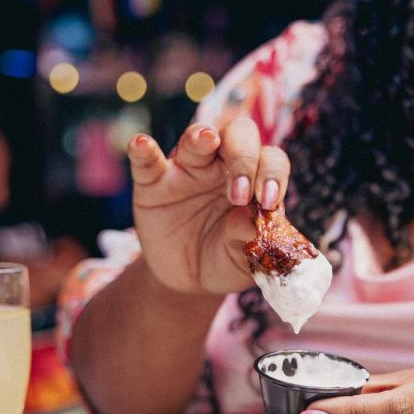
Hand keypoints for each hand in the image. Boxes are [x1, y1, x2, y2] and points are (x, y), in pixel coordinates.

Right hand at [128, 116, 289, 293]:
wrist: (188, 278)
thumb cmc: (225, 258)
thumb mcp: (241, 258)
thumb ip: (247, 240)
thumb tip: (252, 225)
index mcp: (255, 180)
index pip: (270, 159)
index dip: (272, 174)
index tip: (268, 202)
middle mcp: (223, 165)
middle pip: (239, 135)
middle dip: (243, 157)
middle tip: (239, 195)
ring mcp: (187, 169)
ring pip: (196, 137)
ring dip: (202, 137)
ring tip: (207, 140)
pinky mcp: (152, 182)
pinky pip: (146, 160)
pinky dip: (142, 150)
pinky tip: (141, 144)